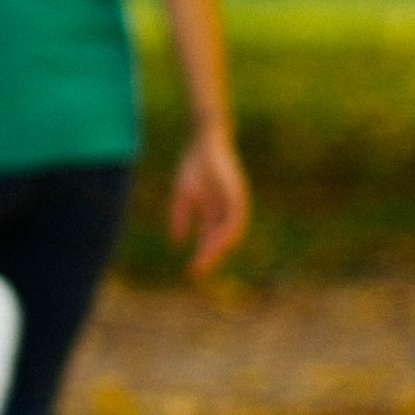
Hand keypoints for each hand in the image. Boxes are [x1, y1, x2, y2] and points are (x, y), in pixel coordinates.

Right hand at [167, 127, 249, 279]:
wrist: (204, 141)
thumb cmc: (194, 165)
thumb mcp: (183, 194)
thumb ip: (180, 217)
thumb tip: (176, 242)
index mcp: (214, 213)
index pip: (209, 241)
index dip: (201, 256)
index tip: (191, 272)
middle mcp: (226, 211)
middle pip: (221, 241)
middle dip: (209, 258)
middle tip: (197, 273)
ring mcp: (234, 203)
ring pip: (230, 233)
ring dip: (218, 248)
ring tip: (205, 261)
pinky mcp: (238, 194)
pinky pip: (235, 218)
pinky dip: (227, 231)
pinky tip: (218, 242)